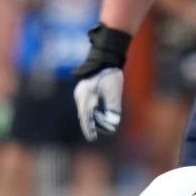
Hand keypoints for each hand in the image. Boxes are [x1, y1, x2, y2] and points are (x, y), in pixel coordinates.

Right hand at [72, 23, 130, 141]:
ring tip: (95, 128)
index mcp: (86, 95)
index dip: (89, 128)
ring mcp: (81, 93)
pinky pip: (86, 106)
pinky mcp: (85, 91)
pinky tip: (95, 117)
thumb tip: (113, 123)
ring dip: (91, 119)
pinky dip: (90, 113)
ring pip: (84, 111)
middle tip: (92, 136)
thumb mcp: (114, 91)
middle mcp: (81, 95)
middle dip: (89, 125)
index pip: (85, 116)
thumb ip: (114, 107)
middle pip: (83, 115)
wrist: (106, 58)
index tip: (91, 138)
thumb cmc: (110, 74)